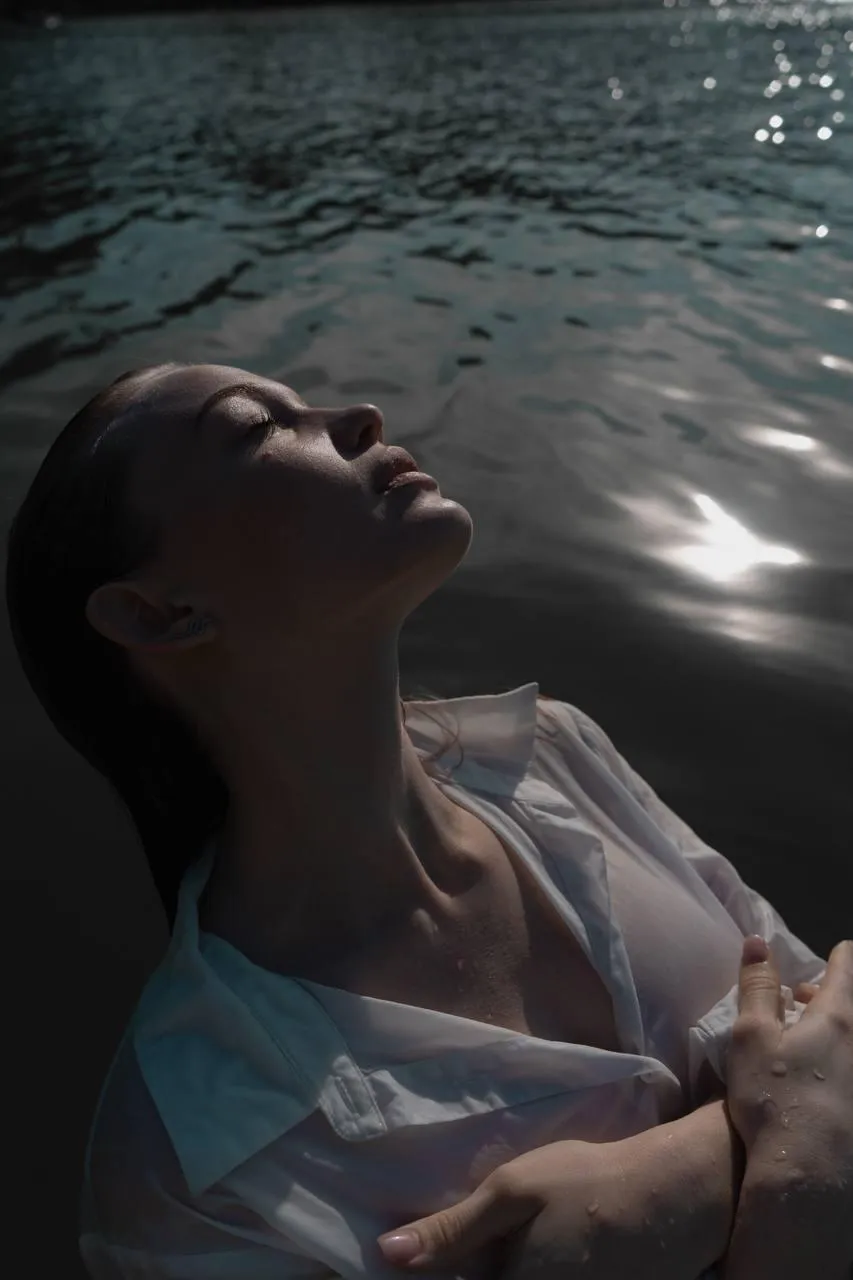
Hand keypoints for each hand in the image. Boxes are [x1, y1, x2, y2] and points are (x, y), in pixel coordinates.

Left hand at [377, 1127, 705, 1279]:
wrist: (671, 1199)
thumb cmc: (586, 1184)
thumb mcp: (514, 1191)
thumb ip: (452, 1231)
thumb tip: (387, 1254)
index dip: (431, 1272)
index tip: (394, 1266)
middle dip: (463, 1268)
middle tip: (455, 1247)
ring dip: (487, 1267)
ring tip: (490, 1247)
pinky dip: (519, 1268)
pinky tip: (516, 1254)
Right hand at [726, 935, 852, 1175]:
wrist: (809, 1175)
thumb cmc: (775, 1098)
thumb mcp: (751, 1036)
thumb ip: (757, 986)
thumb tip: (759, 941)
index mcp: (837, 1016)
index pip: (847, 967)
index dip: (838, 956)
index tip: (830, 954)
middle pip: (852, 1004)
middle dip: (829, 993)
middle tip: (801, 996)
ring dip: (834, 1027)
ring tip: (805, 1037)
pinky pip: (851, 1065)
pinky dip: (839, 1058)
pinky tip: (816, 1079)